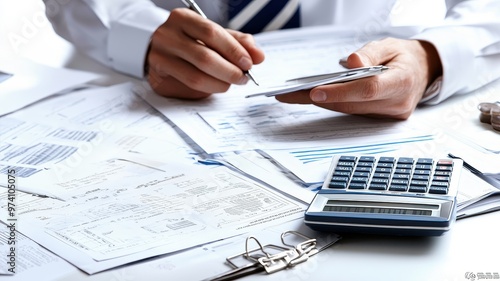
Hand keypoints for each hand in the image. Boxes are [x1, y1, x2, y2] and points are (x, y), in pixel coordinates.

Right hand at [146, 8, 264, 98]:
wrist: (158, 48)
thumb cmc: (190, 40)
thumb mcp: (213, 35)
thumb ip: (237, 43)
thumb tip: (258, 56)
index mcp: (182, 18)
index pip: (211, 33)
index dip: (233, 50)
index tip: (249, 63)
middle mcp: (167, 35)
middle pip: (204, 58)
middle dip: (229, 71)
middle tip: (243, 77)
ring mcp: (160, 56)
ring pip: (196, 77)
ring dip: (220, 84)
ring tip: (232, 83)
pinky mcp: (158, 76)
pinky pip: (189, 87)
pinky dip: (209, 89)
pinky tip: (217, 86)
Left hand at [275, 37, 441, 119]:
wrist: (423, 72)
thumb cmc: (404, 56)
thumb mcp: (390, 45)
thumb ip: (370, 53)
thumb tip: (351, 63)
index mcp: (403, 81)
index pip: (368, 90)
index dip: (340, 92)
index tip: (314, 91)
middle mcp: (397, 103)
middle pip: (352, 104)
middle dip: (319, 99)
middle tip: (290, 94)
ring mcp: (390, 115)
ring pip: (349, 111)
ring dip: (321, 103)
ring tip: (293, 96)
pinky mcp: (381, 120)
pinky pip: (353, 113)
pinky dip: (333, 104)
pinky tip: (313, 98)